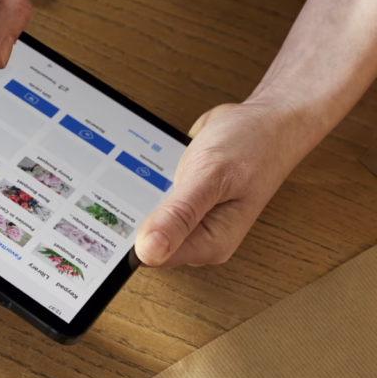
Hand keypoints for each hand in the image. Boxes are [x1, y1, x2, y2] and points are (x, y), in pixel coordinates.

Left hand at [135, 101, 315, 266]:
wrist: (268, 120)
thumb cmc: (252, 145)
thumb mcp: (211, 177)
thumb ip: (179, 215)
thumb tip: (148, 252)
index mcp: (211, 243)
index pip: (153, 258)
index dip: (128, 240)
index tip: (109, 220)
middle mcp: (201, 238)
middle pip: (146, 241)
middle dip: (131, 218)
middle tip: (119, 190)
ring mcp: (192, 222)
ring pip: (147, 221)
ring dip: (137, 201)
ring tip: (136, 176)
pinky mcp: (184, 205)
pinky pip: (154, 203)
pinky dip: (146, 188)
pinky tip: (145, 172)